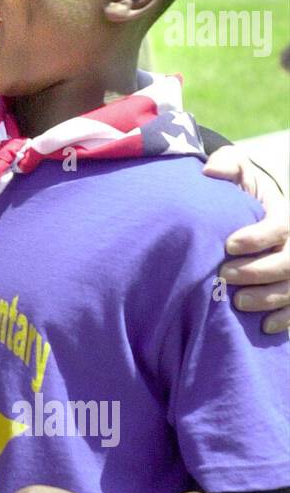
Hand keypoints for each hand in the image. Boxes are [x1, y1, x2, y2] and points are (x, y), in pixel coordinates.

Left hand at [204, 145, 289, 332]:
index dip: (257, 238)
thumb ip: (228, 166)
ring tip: (237, 302)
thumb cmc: (243, 192)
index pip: (279, 228)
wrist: (254, 211)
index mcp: (285, 216)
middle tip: (224, 275)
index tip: (228, 244)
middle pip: (287, 263)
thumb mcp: (237, 171)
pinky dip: (284, 318)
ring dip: (267, 298)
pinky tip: (264, 326)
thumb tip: (211, 171)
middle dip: (257, 272)